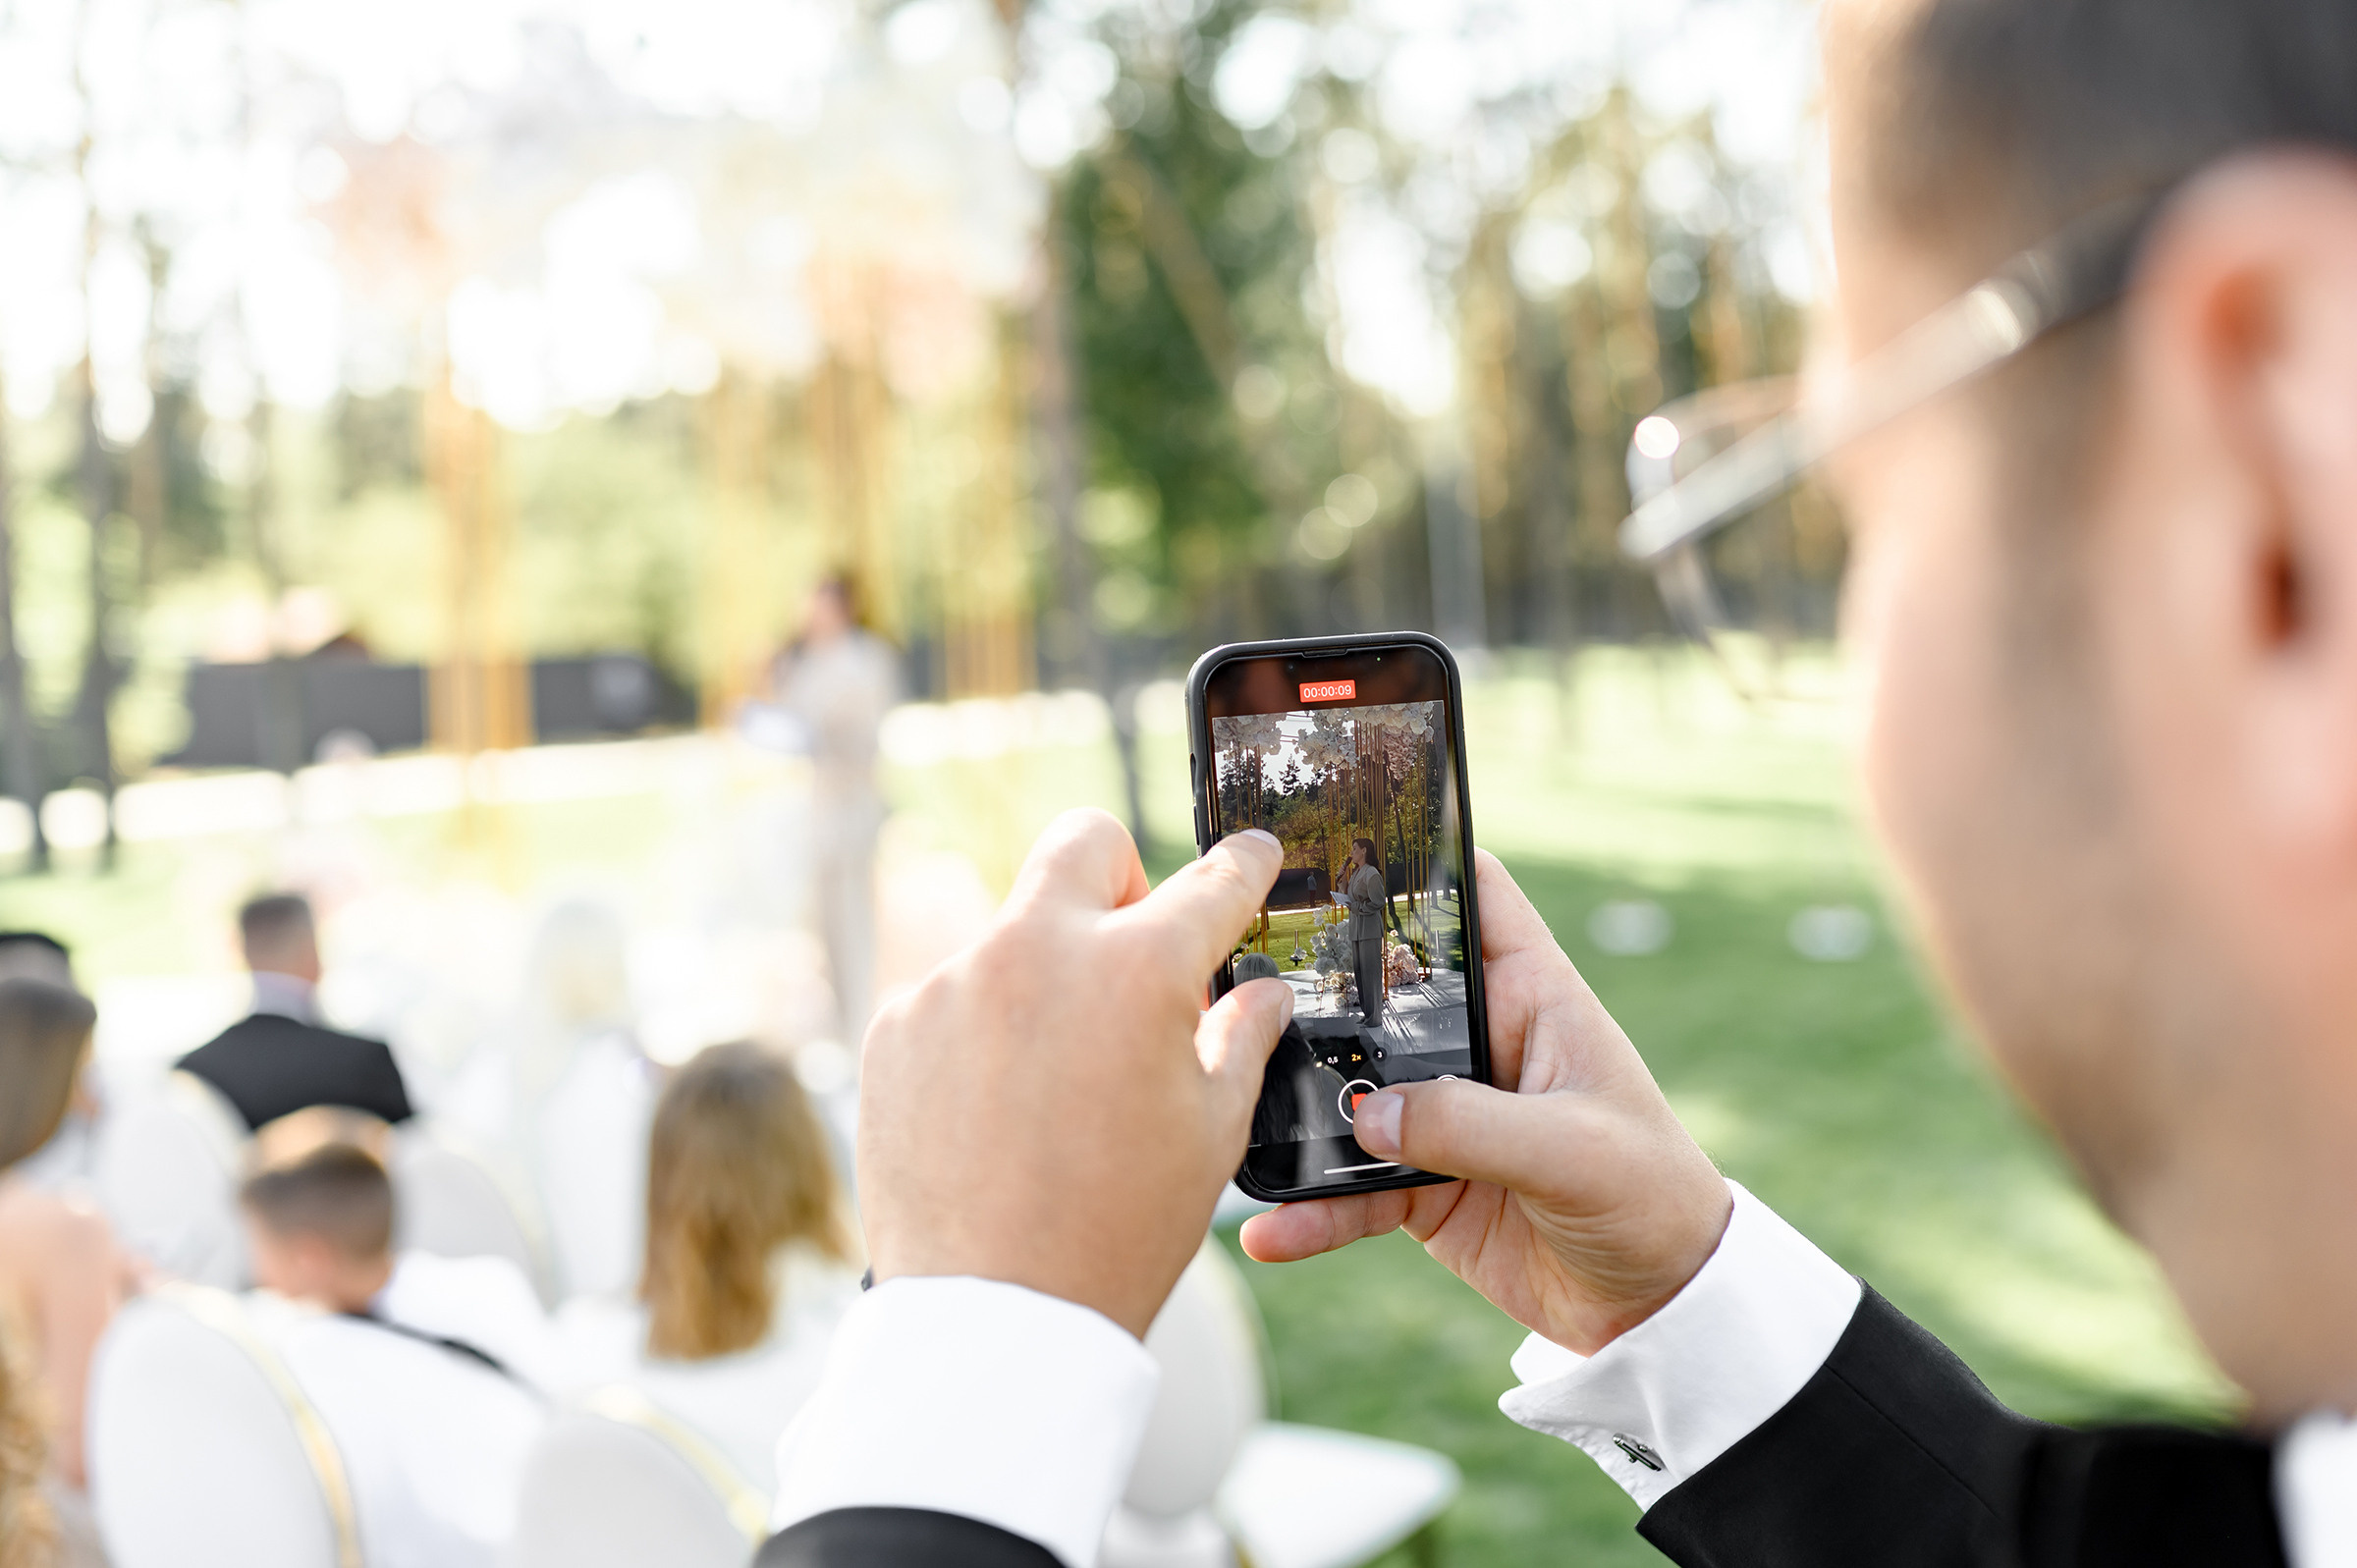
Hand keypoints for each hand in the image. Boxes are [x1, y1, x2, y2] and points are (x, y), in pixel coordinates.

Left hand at [860, 810, 1293, 1337]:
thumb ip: (1240, 1038)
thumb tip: (1260, 992)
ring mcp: (953, 983)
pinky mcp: (894, 1026)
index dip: (1242, 866)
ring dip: (1046, 978)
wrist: (993, 1317)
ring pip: (1013, 936)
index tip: (1250, 856)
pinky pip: (953, 998)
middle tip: (1134, 946)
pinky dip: (983, 1033)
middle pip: (1083, 845)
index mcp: (1134, 970)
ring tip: (1058, 1082)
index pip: (1208, 882)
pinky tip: (998, 1111)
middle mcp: (1036, 951)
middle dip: (1121, 875)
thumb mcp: (1211, 1133)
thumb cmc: (1117, 1231)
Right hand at [1240, 850, 1731, 1353]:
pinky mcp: (1424, 1184)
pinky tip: (1270, 1232)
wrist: (1658, 1305)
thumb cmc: (1650, 1197)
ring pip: (1351, 1093)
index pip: (1473, 896)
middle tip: (1235, 992)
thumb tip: (1368, 1117)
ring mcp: (1444, 1114)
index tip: (1335, 846)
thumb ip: (1472, 1128)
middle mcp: (1479, 1042)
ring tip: (1235, 1122)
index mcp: (1531, 995)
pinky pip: (1350, 1188)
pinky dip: (1311, 1209)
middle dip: (1312, 992)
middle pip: (1381, 991)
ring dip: (1297, 1111)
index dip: (1417, 861)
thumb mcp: (1573, 1151)